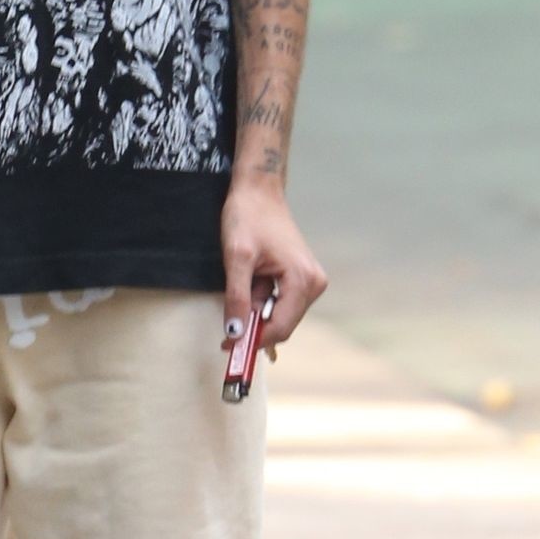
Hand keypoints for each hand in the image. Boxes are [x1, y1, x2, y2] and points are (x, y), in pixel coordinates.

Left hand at [220, 178, 325, 350]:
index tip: (227, 348)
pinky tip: (250, 279)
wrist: (258, 190)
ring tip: (242, 280)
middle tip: (225, 327)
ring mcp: (309, 280)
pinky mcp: (300, 277)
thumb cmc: (248, 217)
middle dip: (254, 327)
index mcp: (303, 281)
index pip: (280, 328)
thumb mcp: (236, 257)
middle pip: (282, 324)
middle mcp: (313, 284)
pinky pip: (279, 301)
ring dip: (256, 309)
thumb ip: (237, 297)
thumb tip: (235, 333)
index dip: (254, 341)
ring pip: (279, 313)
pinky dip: (261, 299)